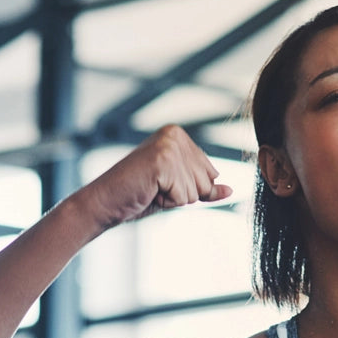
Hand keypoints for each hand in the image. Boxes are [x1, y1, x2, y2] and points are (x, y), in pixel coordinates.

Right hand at [71, 125, 232, 230]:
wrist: (105, 202)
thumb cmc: (139, 194)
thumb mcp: (179, 190)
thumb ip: (206, 188)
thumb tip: (231, 190)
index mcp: (178, 135)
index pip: (211, 172)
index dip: (190, 187)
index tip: (163, 182)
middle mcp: (175, 135)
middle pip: (207, 180)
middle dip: (184, 193)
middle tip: (155, 187)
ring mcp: (168, 147)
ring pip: (197, 190)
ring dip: (175, 197)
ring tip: (151, 189)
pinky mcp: (163, 161)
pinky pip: (185, 195)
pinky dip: (168, 201)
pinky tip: (149, 192)